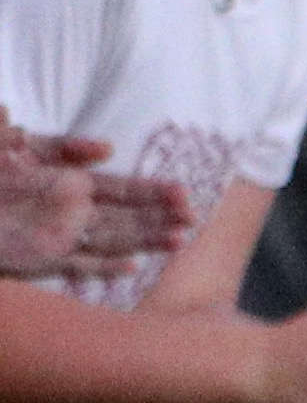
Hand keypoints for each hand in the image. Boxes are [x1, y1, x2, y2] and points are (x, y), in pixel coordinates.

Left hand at [0, 132, 188, 285]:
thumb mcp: (0, 145)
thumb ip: (32, 135)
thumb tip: (102, 147)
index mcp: (65, 180)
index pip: (118, 187)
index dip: (149, 191)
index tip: (178, 192)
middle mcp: (70, 209)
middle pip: (126, 214)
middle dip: (159, 215)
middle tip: (192, 215)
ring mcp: (59, 236)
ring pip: (113, 239)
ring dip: (145, 240)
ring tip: (179, 240)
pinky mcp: (43, 259)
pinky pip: (81, 265)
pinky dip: (105, 268)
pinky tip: (133, 268)